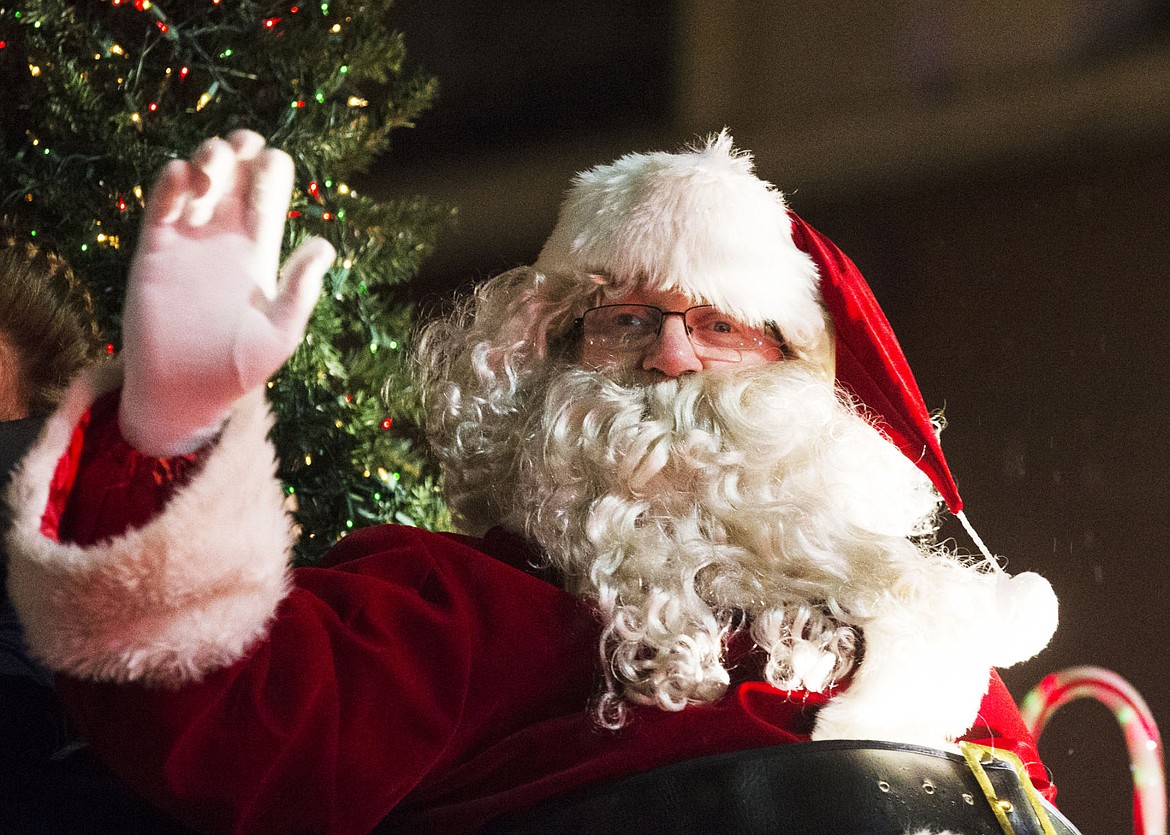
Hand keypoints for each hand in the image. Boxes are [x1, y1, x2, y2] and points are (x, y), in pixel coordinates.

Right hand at [119, 130, 333, 455]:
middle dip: (240, 147)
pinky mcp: (153, 248)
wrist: (181, 392)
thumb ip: (300, 291)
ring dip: (207, 159)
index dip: (271, 170)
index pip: (271, 187)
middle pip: (237, 167)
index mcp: (261, 250)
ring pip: (200, 172)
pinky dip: (171, 178)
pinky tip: (182, 181)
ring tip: (206, 184)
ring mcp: (189, 239)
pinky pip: (161, 199)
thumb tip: (324, 245)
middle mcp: (226, 236)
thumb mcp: (279, 334)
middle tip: (238, 157)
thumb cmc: (236, 370)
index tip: (265, 182)